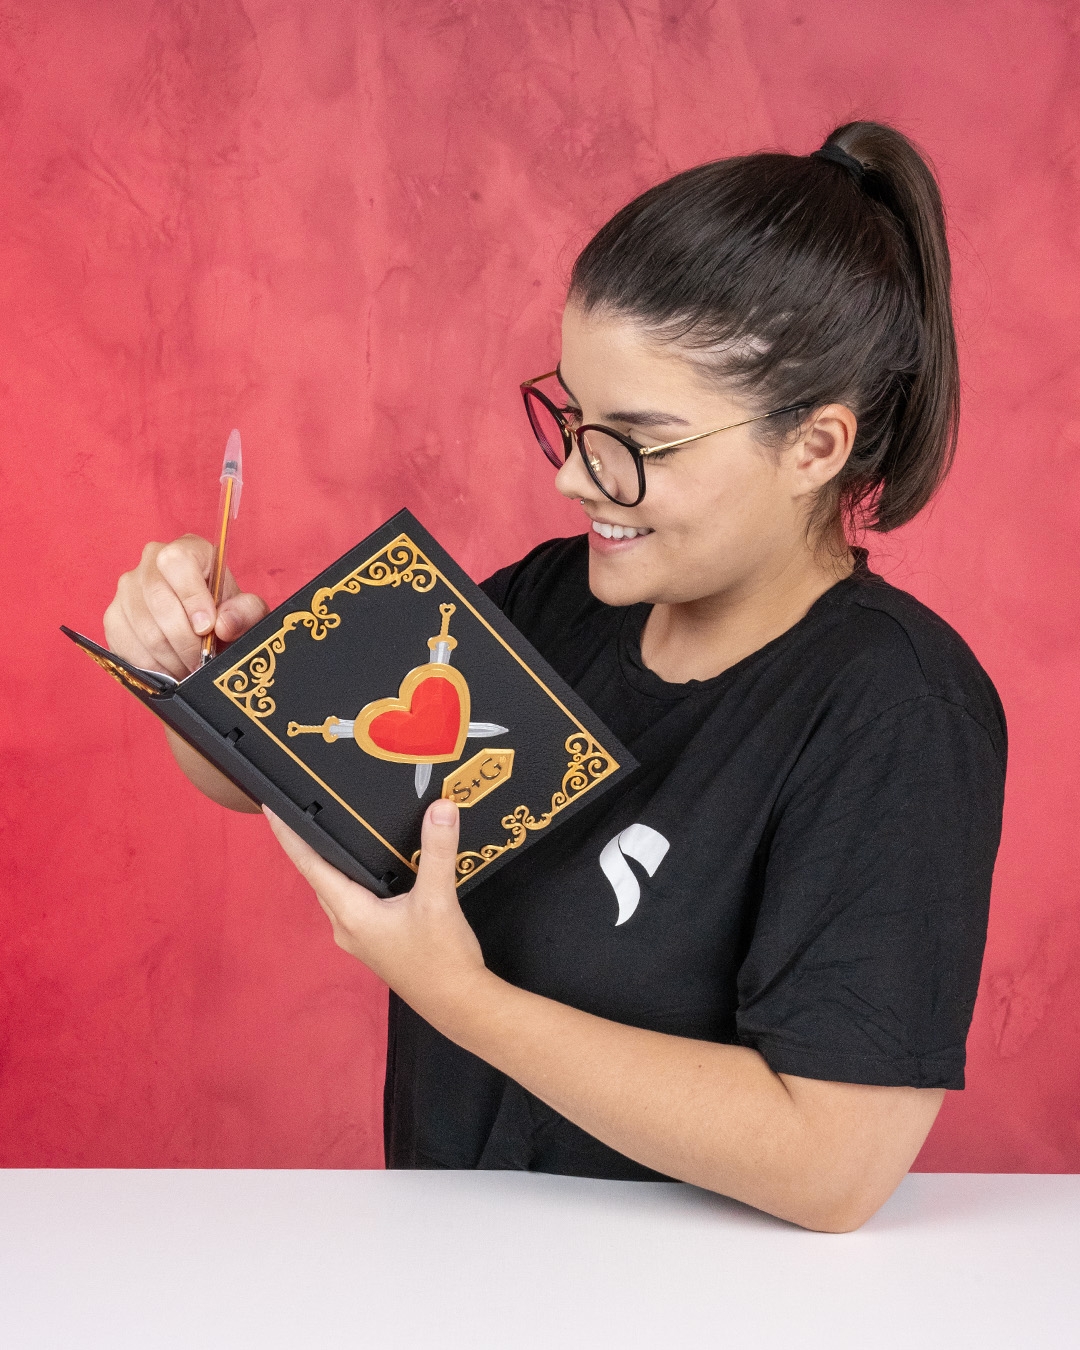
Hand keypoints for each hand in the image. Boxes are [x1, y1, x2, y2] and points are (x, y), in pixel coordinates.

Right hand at [104, 535, 268, 677]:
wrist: (205, 630)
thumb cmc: (225, 614)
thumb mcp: (247, 611)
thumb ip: (245, 613)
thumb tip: (223, 624)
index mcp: (188, 549)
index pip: (177, 562)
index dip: (191, 597)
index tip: (206, 628)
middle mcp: (151, 561)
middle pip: (158, 601)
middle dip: (184, 640)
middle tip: (200, 661)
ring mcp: (127, 588)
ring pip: (143, 628)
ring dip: (170, 657)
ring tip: (189, 668)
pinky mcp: (113, 616)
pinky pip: (125, 644)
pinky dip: (151, 664)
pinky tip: (169, 668)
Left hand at [264, 799, 488, 1025]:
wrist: (457, 1003)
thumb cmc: (441, 957)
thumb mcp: (439, 899)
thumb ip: (438, 850)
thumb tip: (440, 807)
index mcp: (351, 913)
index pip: (309, 864)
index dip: (288, 834)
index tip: (269, 807)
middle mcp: (346, 925)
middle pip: (318, 875)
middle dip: (307, 842)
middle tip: (300, 806)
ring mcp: (358, 936)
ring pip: (335, 889)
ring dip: (330, 861)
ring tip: (328, 830)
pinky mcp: (374, 940)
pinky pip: (352, 899)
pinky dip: (350, 877)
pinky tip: (367, 866)